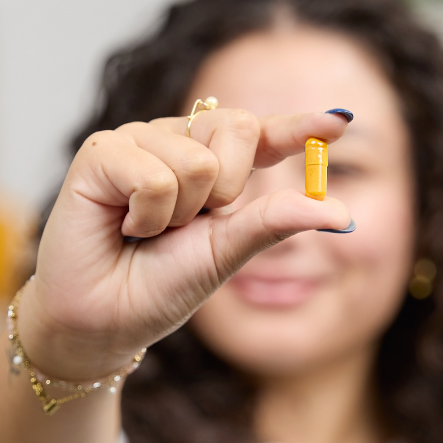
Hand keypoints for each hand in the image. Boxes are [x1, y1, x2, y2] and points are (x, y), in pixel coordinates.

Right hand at [18, 108, 351, 380]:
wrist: (104, 321)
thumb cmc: (160, 286)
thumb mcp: (227, 253)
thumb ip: (275, 221)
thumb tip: (341, 212)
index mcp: (213, 164)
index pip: (262, 134)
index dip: (299, 126)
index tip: (341, 122)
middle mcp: (177, 141)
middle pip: (237, 128)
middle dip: (224, 192)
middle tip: (185, 225)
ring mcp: (138, 140)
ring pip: (196, 160)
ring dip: (176, 215)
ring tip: (144, 231)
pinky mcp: (101, 151)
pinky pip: (153, 174)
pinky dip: (146, 215)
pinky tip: (121, 225)